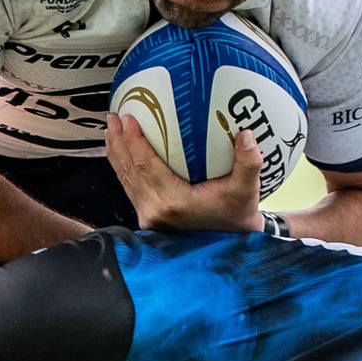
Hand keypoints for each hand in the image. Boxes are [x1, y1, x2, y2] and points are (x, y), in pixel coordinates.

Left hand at [106, 113, 264, 233]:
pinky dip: (122, 166)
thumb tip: (247, 135)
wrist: (231, 245)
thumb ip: (249, 163)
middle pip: (127, 169)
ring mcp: (148, 214)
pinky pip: (129, 186)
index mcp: (173, 201)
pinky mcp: (148, 216)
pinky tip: (122, 151)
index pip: (145, 165)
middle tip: (114, 115)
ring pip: (124, 178)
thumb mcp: (246, 191)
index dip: (134, 141)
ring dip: (116, 152)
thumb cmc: (236, 218)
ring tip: (112, 128)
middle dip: (118, 140)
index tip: (129, 118)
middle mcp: (155, 208)